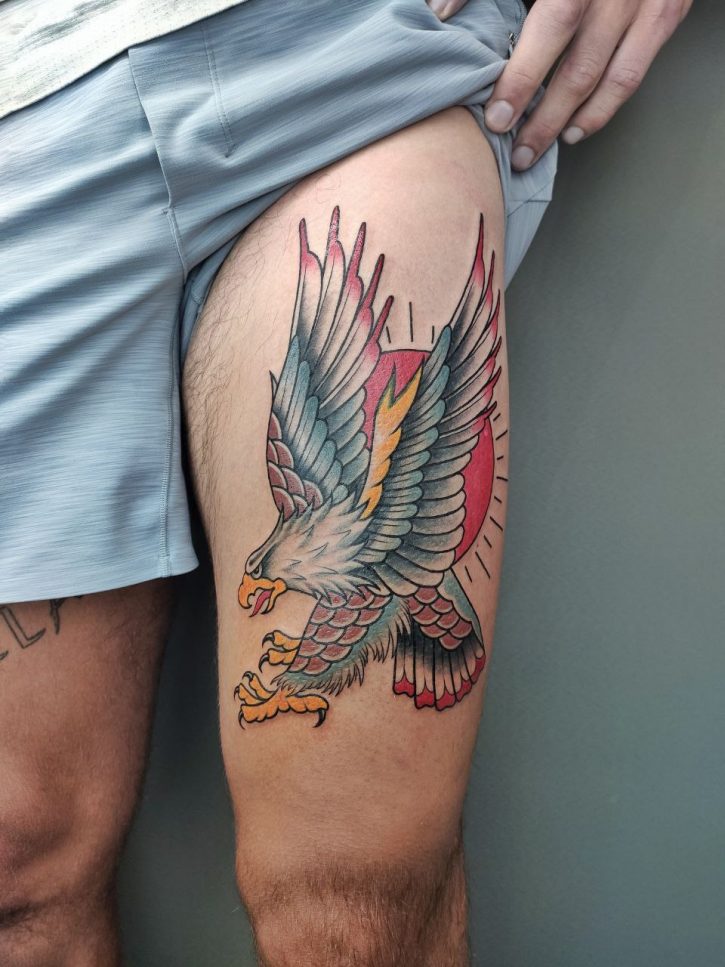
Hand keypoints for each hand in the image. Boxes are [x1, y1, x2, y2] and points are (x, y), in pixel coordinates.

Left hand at [427, 0, 691, 169]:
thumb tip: (439, 11)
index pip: (551, 28)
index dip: (522, 77)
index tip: (498, 118)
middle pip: (579, 67)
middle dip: (544, 117)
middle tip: (516, 152)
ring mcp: (645, 2)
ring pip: (608, 78)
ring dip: (571, 121)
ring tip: (538, 148)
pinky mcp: (666, 13)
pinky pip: (634, 73)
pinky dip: (604, 107)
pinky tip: (576, 128)